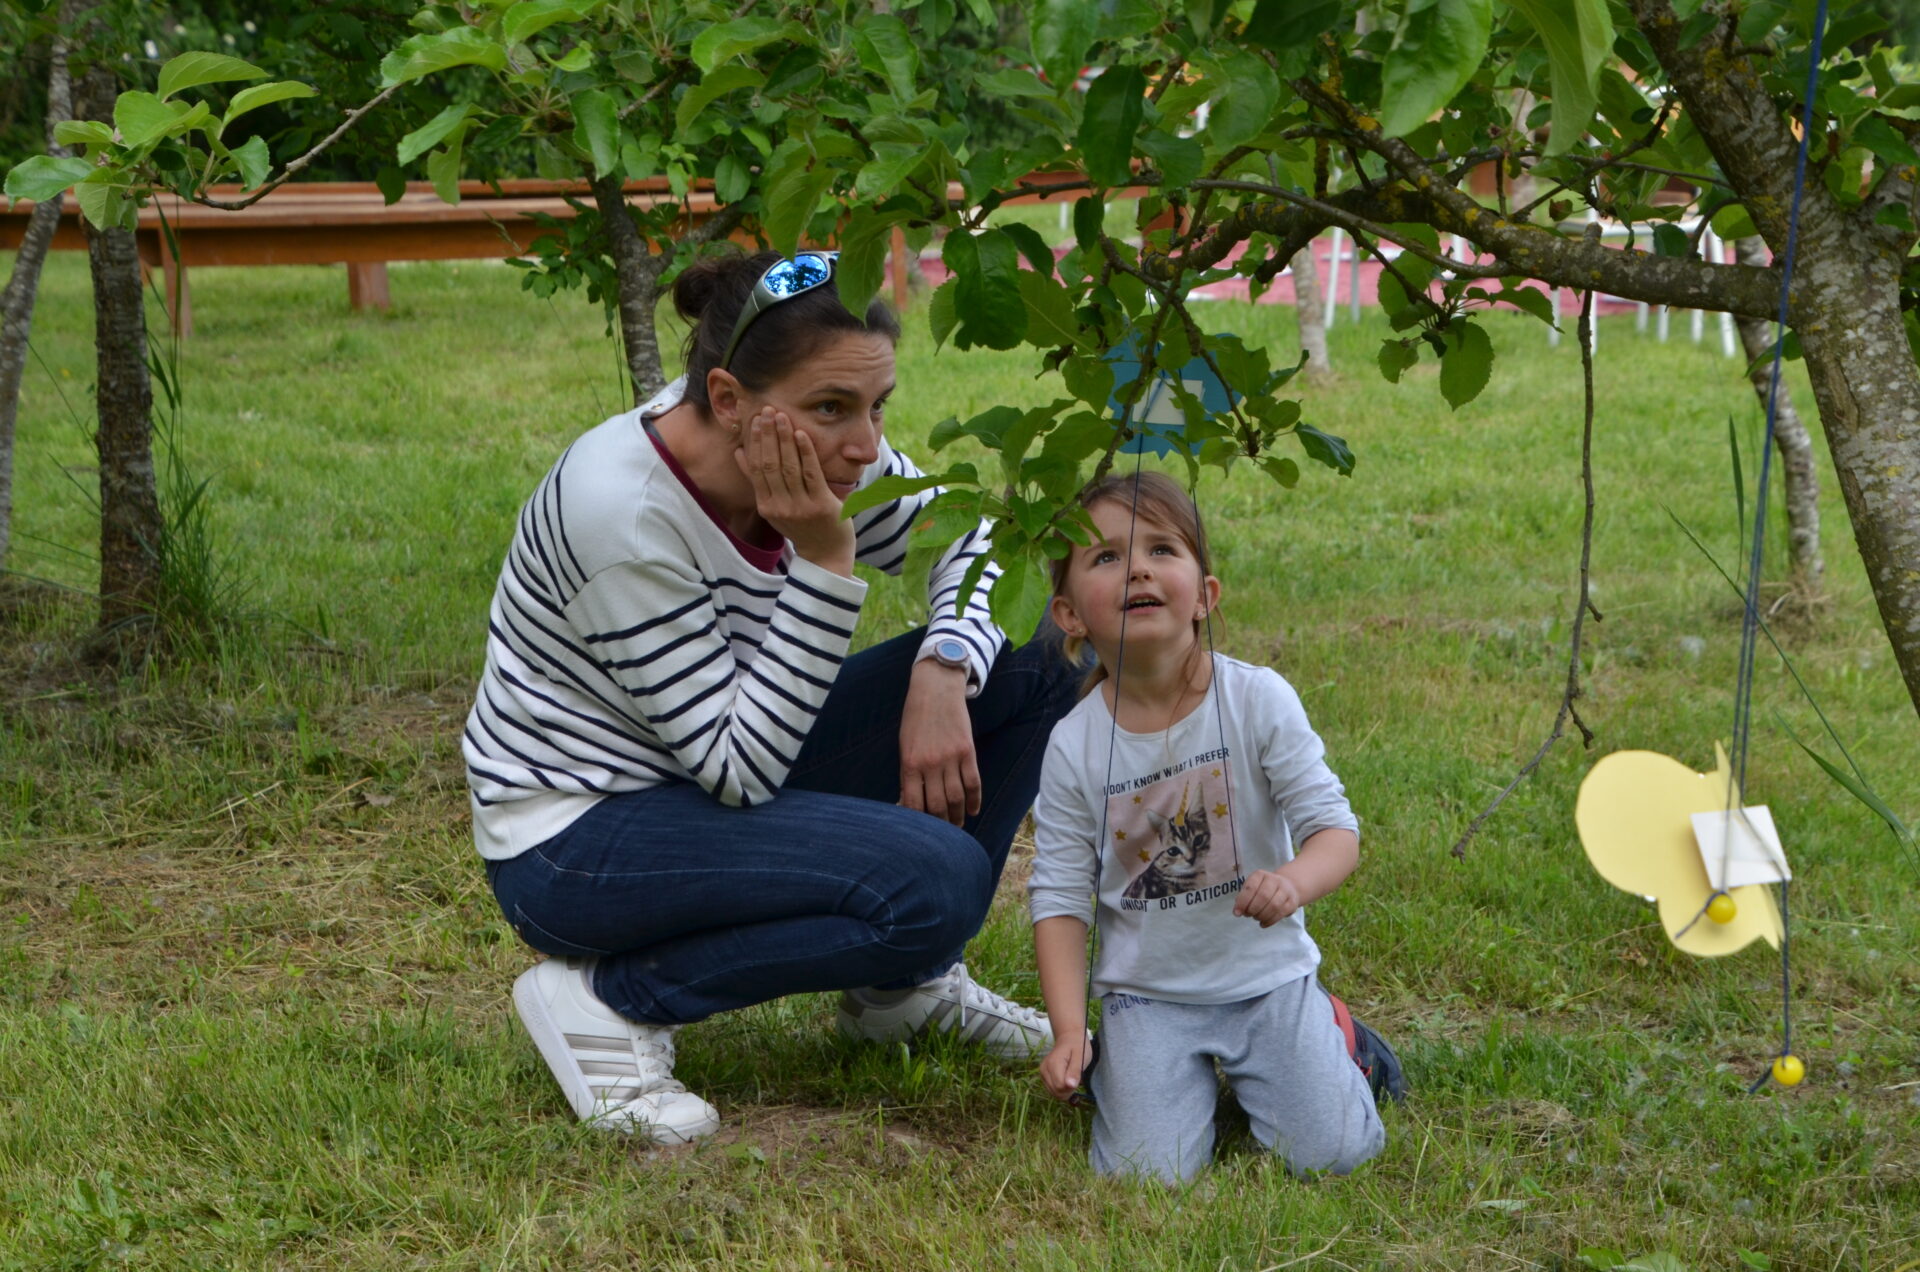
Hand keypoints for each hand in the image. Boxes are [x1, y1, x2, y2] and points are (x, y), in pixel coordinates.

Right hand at [733, 406, 853, 573]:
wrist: (826, 554)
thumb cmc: (800, 526)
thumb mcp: (774, 507)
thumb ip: (758, 481)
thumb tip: (739, 453)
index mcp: (766, 506)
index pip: (756, 468)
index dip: (755, 442)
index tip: (756, 419)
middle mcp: (780, 507)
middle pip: (770, 465)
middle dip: (767, 435)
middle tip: (766, 410)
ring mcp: (800, 507)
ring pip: (788, 467)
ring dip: (784, 439)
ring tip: (781, 417)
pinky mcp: (821, 505)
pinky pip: (811, 474)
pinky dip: (805, 452)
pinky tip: (801, 434)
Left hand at [898, 658, 979, 825]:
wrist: (935, 689)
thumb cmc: (915, 718)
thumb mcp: (905, 745)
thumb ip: (909, 772)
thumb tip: (910, 801)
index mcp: (909, 763)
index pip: (912, 803)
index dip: (916, 822)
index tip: (920, 832)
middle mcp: (930, 763)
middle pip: (936, 805)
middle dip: (939, 824)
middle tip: (942, 835)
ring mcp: (950, 758)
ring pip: (956, 798)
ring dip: (957, 816)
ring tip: (958, 825)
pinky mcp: (967, 751)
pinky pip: (973, 782)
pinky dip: (974, 800)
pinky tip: (973, 810)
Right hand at [1040, 1033, 1093, 1101]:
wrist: (1069, 1037)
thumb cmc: (1077, 1046)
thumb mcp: (1081, 1057)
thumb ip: (1075, 1071)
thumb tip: (1070, 1086)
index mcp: (1053, 1064)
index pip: (1060, 1087)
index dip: (1071, 1088)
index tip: (1078, 1080)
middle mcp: (1044, 1069)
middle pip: (1056, 1092)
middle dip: (1068, 1090)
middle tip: (1076, 1079)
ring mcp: (1042, 1072)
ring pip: (1053, 1093)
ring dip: (1064, 1091)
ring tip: (1071, 1078)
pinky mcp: (1043, 1075)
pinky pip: (1052, 1090)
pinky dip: (1060, 1089)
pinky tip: (1066, 1080)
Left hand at [1234, 868, 1303, 926]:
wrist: (1288, 886)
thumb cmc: (1263, 888)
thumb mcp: (1252, 887)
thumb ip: (1244, 898)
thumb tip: (1237, 912)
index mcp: (1260, 875)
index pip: (1251, 887)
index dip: (1243, 901)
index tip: (1237, 913)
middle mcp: (1274, 880)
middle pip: (1263, 896)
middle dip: (1253, 909)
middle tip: (1248, 915)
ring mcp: (1285, 890)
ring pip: (1274, 905)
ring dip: (1262, 915)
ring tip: (1256, 918)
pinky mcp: (1292, 902)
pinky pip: (1281, 913)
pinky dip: (1270, 921)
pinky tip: (1263, 923)